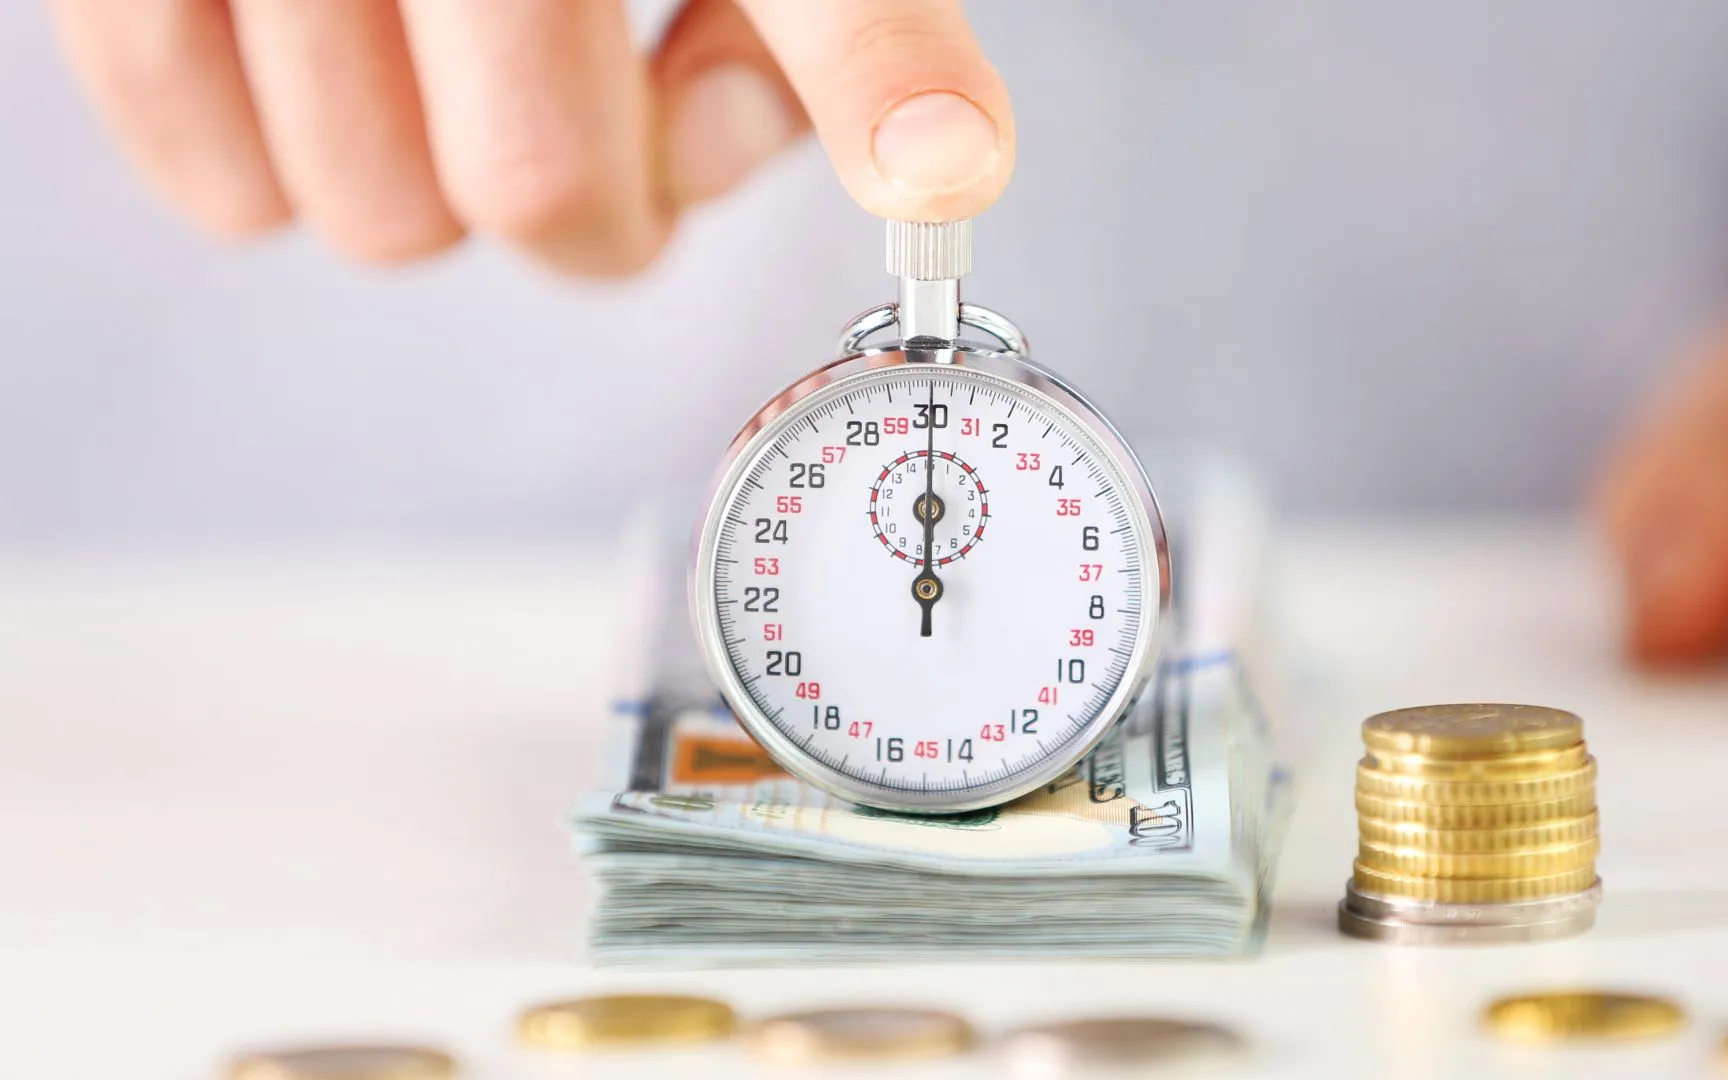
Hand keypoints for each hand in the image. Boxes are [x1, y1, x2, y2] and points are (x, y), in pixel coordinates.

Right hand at [46, 0, 1014, 274]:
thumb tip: (869, 158)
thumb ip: (830, 18)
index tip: (942, 162)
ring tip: (451, 61)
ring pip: (383, 218)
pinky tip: (343, 71)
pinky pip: (223, 184)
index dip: (869, 75)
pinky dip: (292, 171)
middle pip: (540, 189)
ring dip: (443, 188)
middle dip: (601, 202)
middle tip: (604, 109)